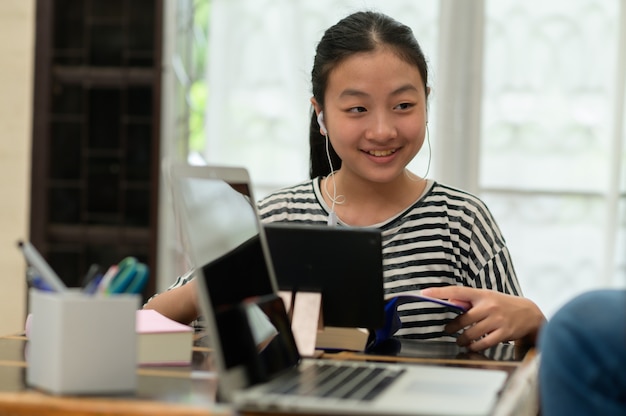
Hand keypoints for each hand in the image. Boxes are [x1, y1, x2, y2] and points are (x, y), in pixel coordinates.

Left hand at [421, 286, 545, 350]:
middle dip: (451, 327)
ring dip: (462, 339)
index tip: (424, 293)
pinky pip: (484, 342)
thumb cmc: (502, 305)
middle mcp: (489, 305)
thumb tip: (449, 302)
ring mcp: (497, 319)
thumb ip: (469, 301)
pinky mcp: (504, 332)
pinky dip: (474, 346)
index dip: (440, 292)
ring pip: (471, 333)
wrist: (529, 313)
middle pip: (463, 319)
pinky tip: (471, 346)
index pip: (457, 291)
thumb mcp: (486, 297)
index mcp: (482, 294)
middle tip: (446, 330)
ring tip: (459, 341)